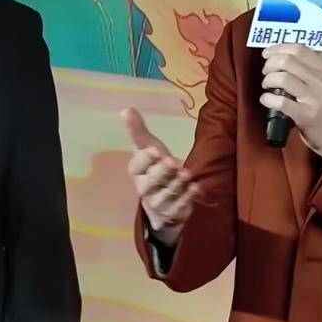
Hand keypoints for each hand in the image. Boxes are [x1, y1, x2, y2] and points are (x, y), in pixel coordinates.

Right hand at [121, 108, 199, 247]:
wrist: (162, 197)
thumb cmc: (154, 166)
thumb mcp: (148, 146)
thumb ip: (138, 131)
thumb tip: (125, 109)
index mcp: (136, 172)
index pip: (137, 166)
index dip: (145, 159)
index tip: (155, 149)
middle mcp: (144, 189)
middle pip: (150, 183)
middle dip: (162, 172)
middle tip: (173, 162)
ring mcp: (158, 203)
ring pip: (165, 196)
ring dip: (176, 185)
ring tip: (187, 174)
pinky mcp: (172, 212)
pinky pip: (178, 208)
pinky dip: (187, 199)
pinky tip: (196, 188)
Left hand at [259, 45, 321, 159]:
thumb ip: (318, 64)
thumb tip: (292, 51)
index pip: (299, 49)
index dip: (279, 48)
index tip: (267, 53)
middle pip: (288, 61)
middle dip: (270, 64)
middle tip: (267, 72)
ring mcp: (314, 98)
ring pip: (283, 78)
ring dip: (268, 80)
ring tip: (268, 86)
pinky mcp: (305, 115)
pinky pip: (280, 102)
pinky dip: (267, 99)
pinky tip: (266, 99)